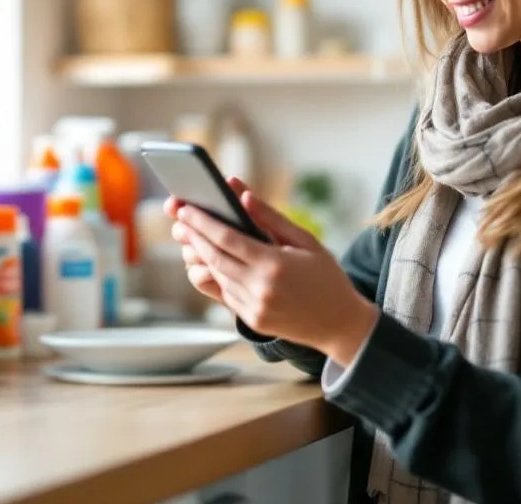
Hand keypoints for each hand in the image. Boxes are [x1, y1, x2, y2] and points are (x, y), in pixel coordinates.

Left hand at [164, 177, 327, 305]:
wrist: (340, 324)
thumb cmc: (326, 277)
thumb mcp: (305, 241)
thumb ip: (271, 218)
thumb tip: (243, 197)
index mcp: (274, 265)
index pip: (227, 238)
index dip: (202, 222)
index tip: (186, 208)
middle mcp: (260, 288)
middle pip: (214, 257)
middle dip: (194, 236)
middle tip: (180, 219)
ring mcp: (254, 307)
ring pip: (218, 276)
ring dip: (203, 255)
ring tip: (192, 237)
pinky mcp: (252, 321)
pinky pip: (227, 293)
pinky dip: (218, 275)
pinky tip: (215, 261)